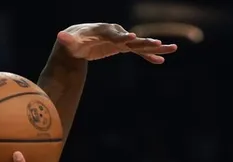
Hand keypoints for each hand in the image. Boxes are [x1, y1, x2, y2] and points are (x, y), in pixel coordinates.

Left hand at [57, 23, 176, 62]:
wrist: (78, 41)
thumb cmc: (73, 41)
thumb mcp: (69, 41)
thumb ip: (67, 40)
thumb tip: (60, 37)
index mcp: (103, 31)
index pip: (113, 33)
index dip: (121, 36)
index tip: (131, 38)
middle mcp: (115, 33)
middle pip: (131, 37)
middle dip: (143, 41)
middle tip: (157, 43)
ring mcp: (121, 40)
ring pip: (139, 44)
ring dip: (154, 47)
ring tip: (171, 49)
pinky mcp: (123, 47)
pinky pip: (138, 52)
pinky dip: (148, 56)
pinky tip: (161, 60)